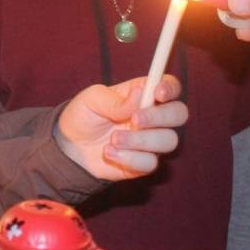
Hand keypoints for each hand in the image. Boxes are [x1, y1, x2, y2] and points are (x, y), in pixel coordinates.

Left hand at [56, 74, 185, 179]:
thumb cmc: (83, 116)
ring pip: (169, 140)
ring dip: (140, 140)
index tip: (157, 93)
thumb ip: (117, 99)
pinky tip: (109, 153)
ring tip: (113, 139)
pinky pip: (151, 162)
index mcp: (143, 94)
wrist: (70, 148)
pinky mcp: (144, 163)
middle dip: (160, 117)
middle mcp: (153, 117)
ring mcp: (151, 141)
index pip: (170, 86)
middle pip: (179, 114)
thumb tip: (140, 93)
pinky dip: (129, 158)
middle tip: (135, 120)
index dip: (170, 88)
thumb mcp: (92, 100)